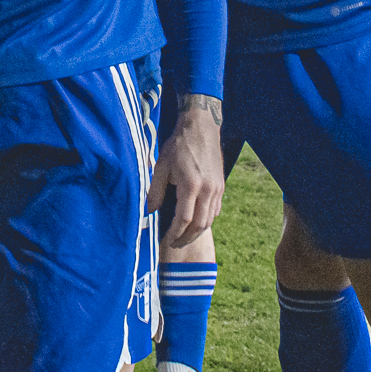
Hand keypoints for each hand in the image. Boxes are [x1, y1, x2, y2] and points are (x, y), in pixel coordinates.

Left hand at [149, 95, 224, 246]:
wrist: (201, 128)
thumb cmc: (178, 145)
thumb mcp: (161, 166)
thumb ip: (155, 190)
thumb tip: (149, 210)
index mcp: (191, 185)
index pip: (184, 219)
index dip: (175, 233)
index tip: (166, 239)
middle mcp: (207, 190)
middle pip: (200, 225)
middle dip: (186, 237)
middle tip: (175, 244)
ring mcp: (216, 188)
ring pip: (209, 219)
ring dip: (197, 231)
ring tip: (184, 236)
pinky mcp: (221, 186)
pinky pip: (215, 210)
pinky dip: (206, 219)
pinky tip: (196, 221)